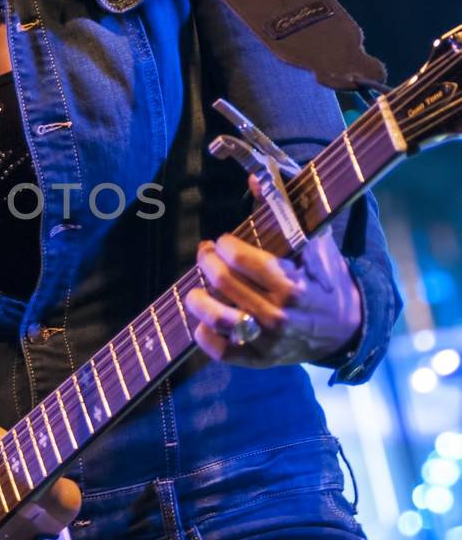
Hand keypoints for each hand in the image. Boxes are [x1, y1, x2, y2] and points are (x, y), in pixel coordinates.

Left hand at [184, 196, 361, 368]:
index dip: (225, 246)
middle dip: (207, 262)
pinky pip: (223, 353)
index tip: (223, 241)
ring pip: (218, 319)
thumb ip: (285, 211)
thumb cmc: (326, 279)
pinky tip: (202, 323)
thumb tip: (254, 179)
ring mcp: (269, 341)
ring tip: (194, 290)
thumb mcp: (315, 243)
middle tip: (205, 254)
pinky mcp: (261, 360)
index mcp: (293, 285)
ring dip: (198, 301)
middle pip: (225, 283)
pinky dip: (206, 337)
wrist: (346, 327)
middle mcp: (279, 315)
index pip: (242, 260)